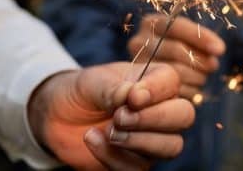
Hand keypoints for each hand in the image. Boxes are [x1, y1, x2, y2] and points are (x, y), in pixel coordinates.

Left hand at [28, 62, 193, 170]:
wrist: (59, 116)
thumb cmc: (83, 91)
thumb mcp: (92, 81)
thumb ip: (112, 87)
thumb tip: (130, 95)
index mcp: (155, 81)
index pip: (171, 82)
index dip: (156, 91)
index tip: (131, 97)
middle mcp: (162, 109)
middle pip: (184, 116)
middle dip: (154, 118)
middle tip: (120, 117)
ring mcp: (153, 138)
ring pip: (171, 146)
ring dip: (139, 141)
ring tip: (109, 131)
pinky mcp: (137, 162)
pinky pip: (139, 168)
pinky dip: (114, 158)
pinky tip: (93, 139)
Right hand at [128, 14, 225, 99]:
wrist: (153, 74)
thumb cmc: (178, 51)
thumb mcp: (185, 38)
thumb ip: (199, 39)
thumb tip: (218, 49)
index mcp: (151, 23)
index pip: (176, 26)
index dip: (200, 37)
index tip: (220, 49)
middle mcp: (138, 42)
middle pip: (175, 49)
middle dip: (200, 59)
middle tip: (213, 66)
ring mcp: (137, 66)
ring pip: (174, 71)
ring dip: (196, 76)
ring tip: (202, 77)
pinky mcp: (143, 88)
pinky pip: (171, 91)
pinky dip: (188, 90)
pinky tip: (191, 88)